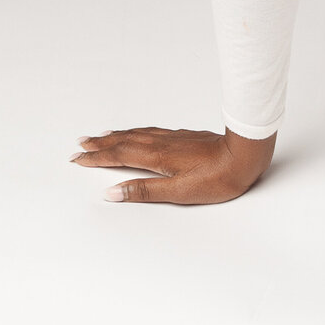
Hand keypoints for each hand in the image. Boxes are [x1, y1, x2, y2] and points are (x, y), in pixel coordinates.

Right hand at [71, 125, 275, 204]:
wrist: (245, 155)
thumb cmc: (217, 178)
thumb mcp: (179, 192)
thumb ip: (144, 191)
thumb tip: (112, 192)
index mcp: (157, 157)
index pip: (120, 156)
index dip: (97, 158)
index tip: (78, 158)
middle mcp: (162, 143)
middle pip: (125, 141)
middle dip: (101, 143)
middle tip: (81, 143)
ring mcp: (174, 138)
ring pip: (138, 133)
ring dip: (117, 135)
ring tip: (102, 135)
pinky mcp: (185, 137)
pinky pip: (151, 131)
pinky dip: (137, 132)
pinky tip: (139, 133)